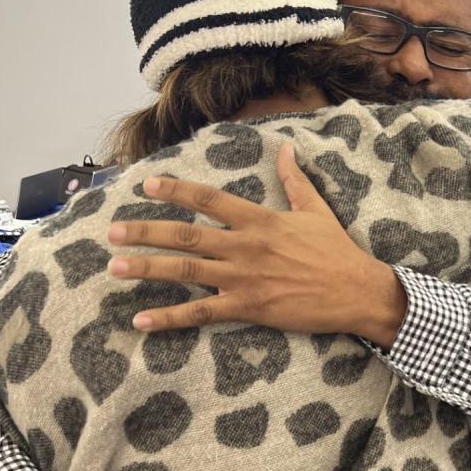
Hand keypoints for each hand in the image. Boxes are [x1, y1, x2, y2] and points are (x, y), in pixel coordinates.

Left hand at [106, 145, 407, 348]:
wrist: (357, 292)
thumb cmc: (338, 252)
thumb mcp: (316, 210)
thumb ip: (295, 181)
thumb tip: (285, 149)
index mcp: (260, 220)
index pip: (209, 200)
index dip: (176, 191)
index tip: (148, 186)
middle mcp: (246, 246)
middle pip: (186, 236)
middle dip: (146, 232)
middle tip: (113, 232)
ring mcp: (244, 278)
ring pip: (186, 272)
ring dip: (148, 269)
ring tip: (116, 267)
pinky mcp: (249, 308)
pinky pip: (202, 313)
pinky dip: (170, 318)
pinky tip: (142, 320)